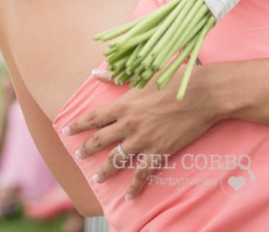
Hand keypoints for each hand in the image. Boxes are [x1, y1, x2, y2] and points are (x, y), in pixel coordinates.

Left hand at [62, 70, 217, 199]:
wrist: (203, 93)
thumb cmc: (175, 79)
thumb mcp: (144, 75)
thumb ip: (116, 77)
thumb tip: (96, 73)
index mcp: (124, 105)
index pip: (93, 118)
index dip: (78, 125)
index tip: (65, 130)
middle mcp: (129, 124)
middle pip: (100, 140)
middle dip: (87, 149)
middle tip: (78, 155)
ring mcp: (144, 140)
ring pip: (117, 160)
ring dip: (105, 171)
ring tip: (97, 178)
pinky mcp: (160, 151)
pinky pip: (143, 173)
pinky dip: (135, 186)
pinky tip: (130, 194)